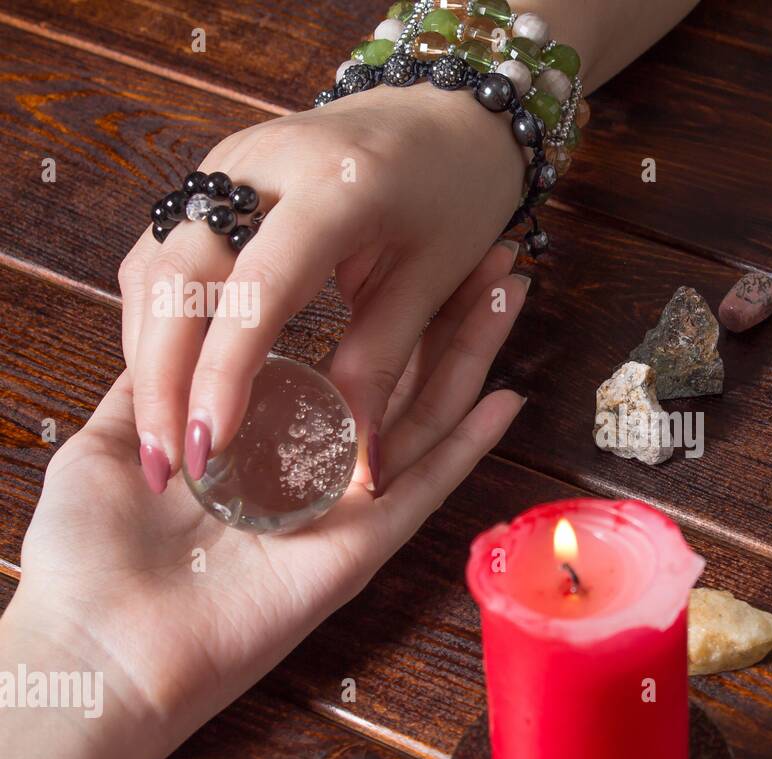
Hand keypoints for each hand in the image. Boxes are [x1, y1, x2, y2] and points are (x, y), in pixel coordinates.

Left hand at [0, 259, 526, 758]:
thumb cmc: (93, 554)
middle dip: (446, 314)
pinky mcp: (362, 544)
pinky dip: (468, 445)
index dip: (382, 302)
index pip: (342, 358)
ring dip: (471, 355)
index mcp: (267, 438)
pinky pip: (425, 486)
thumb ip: (155, 388)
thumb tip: (176, 325)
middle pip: (401, 376)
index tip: (408, 242)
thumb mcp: (117, 444)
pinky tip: (506, 397)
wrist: (102, 648)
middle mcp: (317, 465)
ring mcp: (346, 503)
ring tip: (508, 292)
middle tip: (487, 254)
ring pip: (427, 416)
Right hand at [117, 84, 526, 492]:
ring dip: (150, 353)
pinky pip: (162, 252)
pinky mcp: (211, 176)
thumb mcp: (432, 282)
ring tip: (163, 436)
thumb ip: (384, 366)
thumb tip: (363, 467)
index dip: (226, 374)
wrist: (445, 113)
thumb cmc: (456, 196)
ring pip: (155, 265)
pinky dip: (158, 319)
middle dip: (164, 375)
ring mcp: (227, 164)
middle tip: (168, 460)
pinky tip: (169, 379)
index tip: (208, 446)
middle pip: (179, 274)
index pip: (259, 289)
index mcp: (335, 187)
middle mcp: (263, 165)